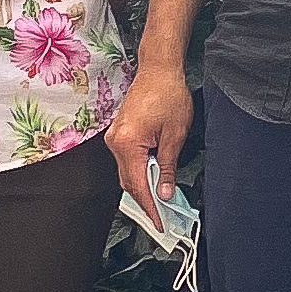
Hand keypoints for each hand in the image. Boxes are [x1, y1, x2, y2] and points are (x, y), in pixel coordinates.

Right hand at [106, 59, 193, 209]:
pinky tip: (154, 176)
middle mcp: (115, 141)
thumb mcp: (175, 134)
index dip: (149, 207)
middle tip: (162, 215)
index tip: (159, 222)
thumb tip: (165, 192)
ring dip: (143, 184)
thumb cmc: (169, 94)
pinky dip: (139, 170)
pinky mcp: (119, 133)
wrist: (159, 69)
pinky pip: (127, 159)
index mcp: (127, 143)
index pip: (138, 185)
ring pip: (127, 171)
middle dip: (145, 200)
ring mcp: (114, 137)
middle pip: (128, 181)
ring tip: (162, 198)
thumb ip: (168, 166)